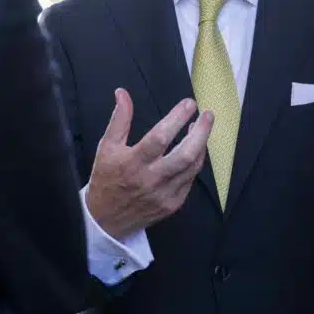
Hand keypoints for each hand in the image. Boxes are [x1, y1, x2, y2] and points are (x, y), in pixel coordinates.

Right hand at [86, 89, 212, 240]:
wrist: (105, 220)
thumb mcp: (106, 147)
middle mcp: (150, 179)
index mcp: (132, 163)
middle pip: (184, 155)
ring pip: (192, 167)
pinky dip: (195, 162)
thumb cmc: (106, 178)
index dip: (177, 118)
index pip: (160, 137)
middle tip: (207, 114)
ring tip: (202, 127)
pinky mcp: (173, 204)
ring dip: (201, 145)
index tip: (189, 104)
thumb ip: (119, 119)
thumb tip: (122, 93)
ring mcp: (164, 194)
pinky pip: (190, 180)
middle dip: (201, 132)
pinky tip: (195, 149)